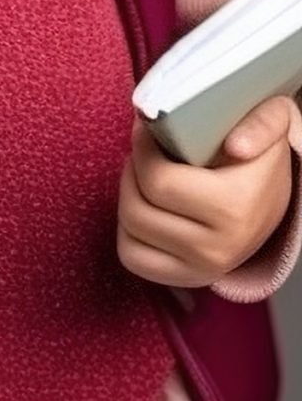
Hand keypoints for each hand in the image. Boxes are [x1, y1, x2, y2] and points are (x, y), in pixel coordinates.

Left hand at [117, 94, 299, 287]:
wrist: (271, 198)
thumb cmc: (258, 153)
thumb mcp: (272, 121)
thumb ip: (262, 121)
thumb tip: (237, 145)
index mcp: (236, 207)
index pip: (157, 181)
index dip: (142, 148)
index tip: (148, 130)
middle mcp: (221, 247)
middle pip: (136, 208)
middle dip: (131, 172)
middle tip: (144, 154)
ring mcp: (205, 268)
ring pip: (129, 231)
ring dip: (127, 197)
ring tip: (146, 177)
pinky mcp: (188, 278)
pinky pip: (132, 257)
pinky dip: (129, 231)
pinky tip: (147, 208)